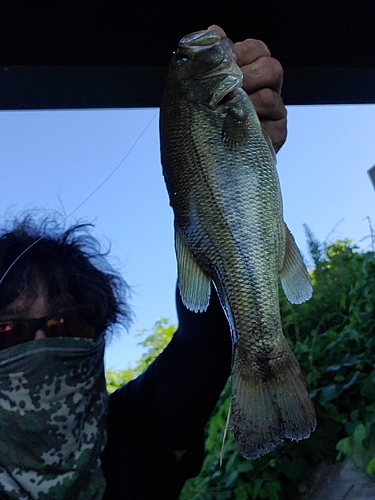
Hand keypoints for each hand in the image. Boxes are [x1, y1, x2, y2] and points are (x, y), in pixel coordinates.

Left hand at [208, 25, 286, 152]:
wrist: (207, 158)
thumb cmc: (205, 120)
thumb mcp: (202, 88)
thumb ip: (210, 59)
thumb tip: (214, 30)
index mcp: (250, 73)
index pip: (258, 50)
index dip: (245, 51)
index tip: (229, 60)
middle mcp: (266, 89)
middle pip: (273, 68)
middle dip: (249, 75)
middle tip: (230, 89)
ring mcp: (273, 112)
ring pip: (270, 97)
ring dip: (247, 103)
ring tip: (229, 112)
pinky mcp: (276, 134)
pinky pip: (271, 124)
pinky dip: (253, 125)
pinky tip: (238, 129)